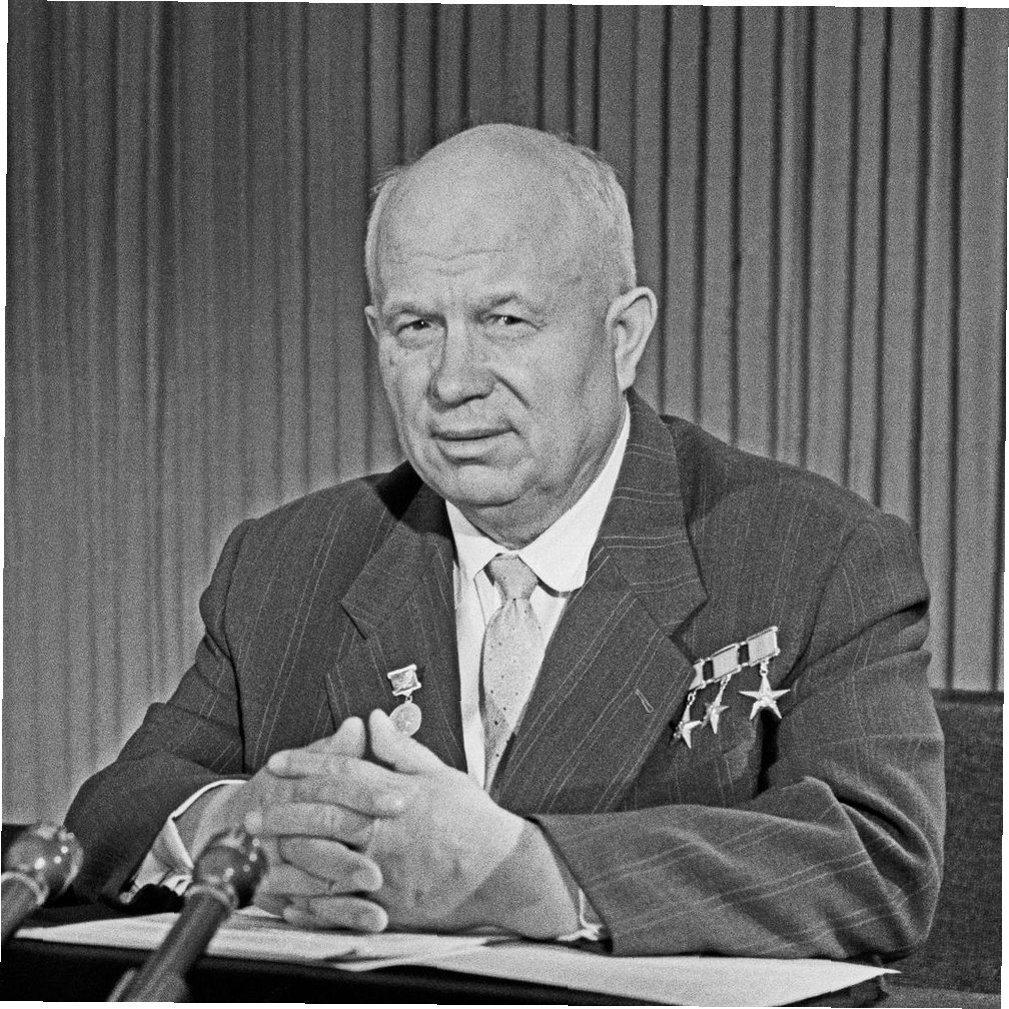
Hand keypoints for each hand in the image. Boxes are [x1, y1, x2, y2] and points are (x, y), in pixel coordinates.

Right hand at [185, 717, 412, 930]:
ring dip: (346, 887)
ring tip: (380, 893)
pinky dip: (338, 916)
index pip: (331, 786)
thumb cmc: (278, 792)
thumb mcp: (301, 765)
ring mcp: (274, 862)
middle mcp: (280, 824)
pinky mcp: (275, 893)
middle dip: (354, 845)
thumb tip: (359, 725)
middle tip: (388, 854)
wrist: (227, 828)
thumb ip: (334, 751)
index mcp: (293, 787)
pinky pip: (308, 909)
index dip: (365, 792)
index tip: (399, 799)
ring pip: (310, 875)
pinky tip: (369, 919)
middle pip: (318, 833)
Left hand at [260, 709, 578, 935]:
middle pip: (322, 816)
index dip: (306, 764)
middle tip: (253, 814)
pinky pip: (341, 904)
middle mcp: (385, 829)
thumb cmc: (474, 820)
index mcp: (397, 793)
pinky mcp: (388, 902)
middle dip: (283, 813)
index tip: (278, 762)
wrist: (502, 869)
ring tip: (260, 856)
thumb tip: (375, 719)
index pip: (342, 772)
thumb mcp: (442, 774)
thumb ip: (402, 749)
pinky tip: (289, 901)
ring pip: (324, 861)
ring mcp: (384, 868)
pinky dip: (311, 903)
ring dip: (287, 858)